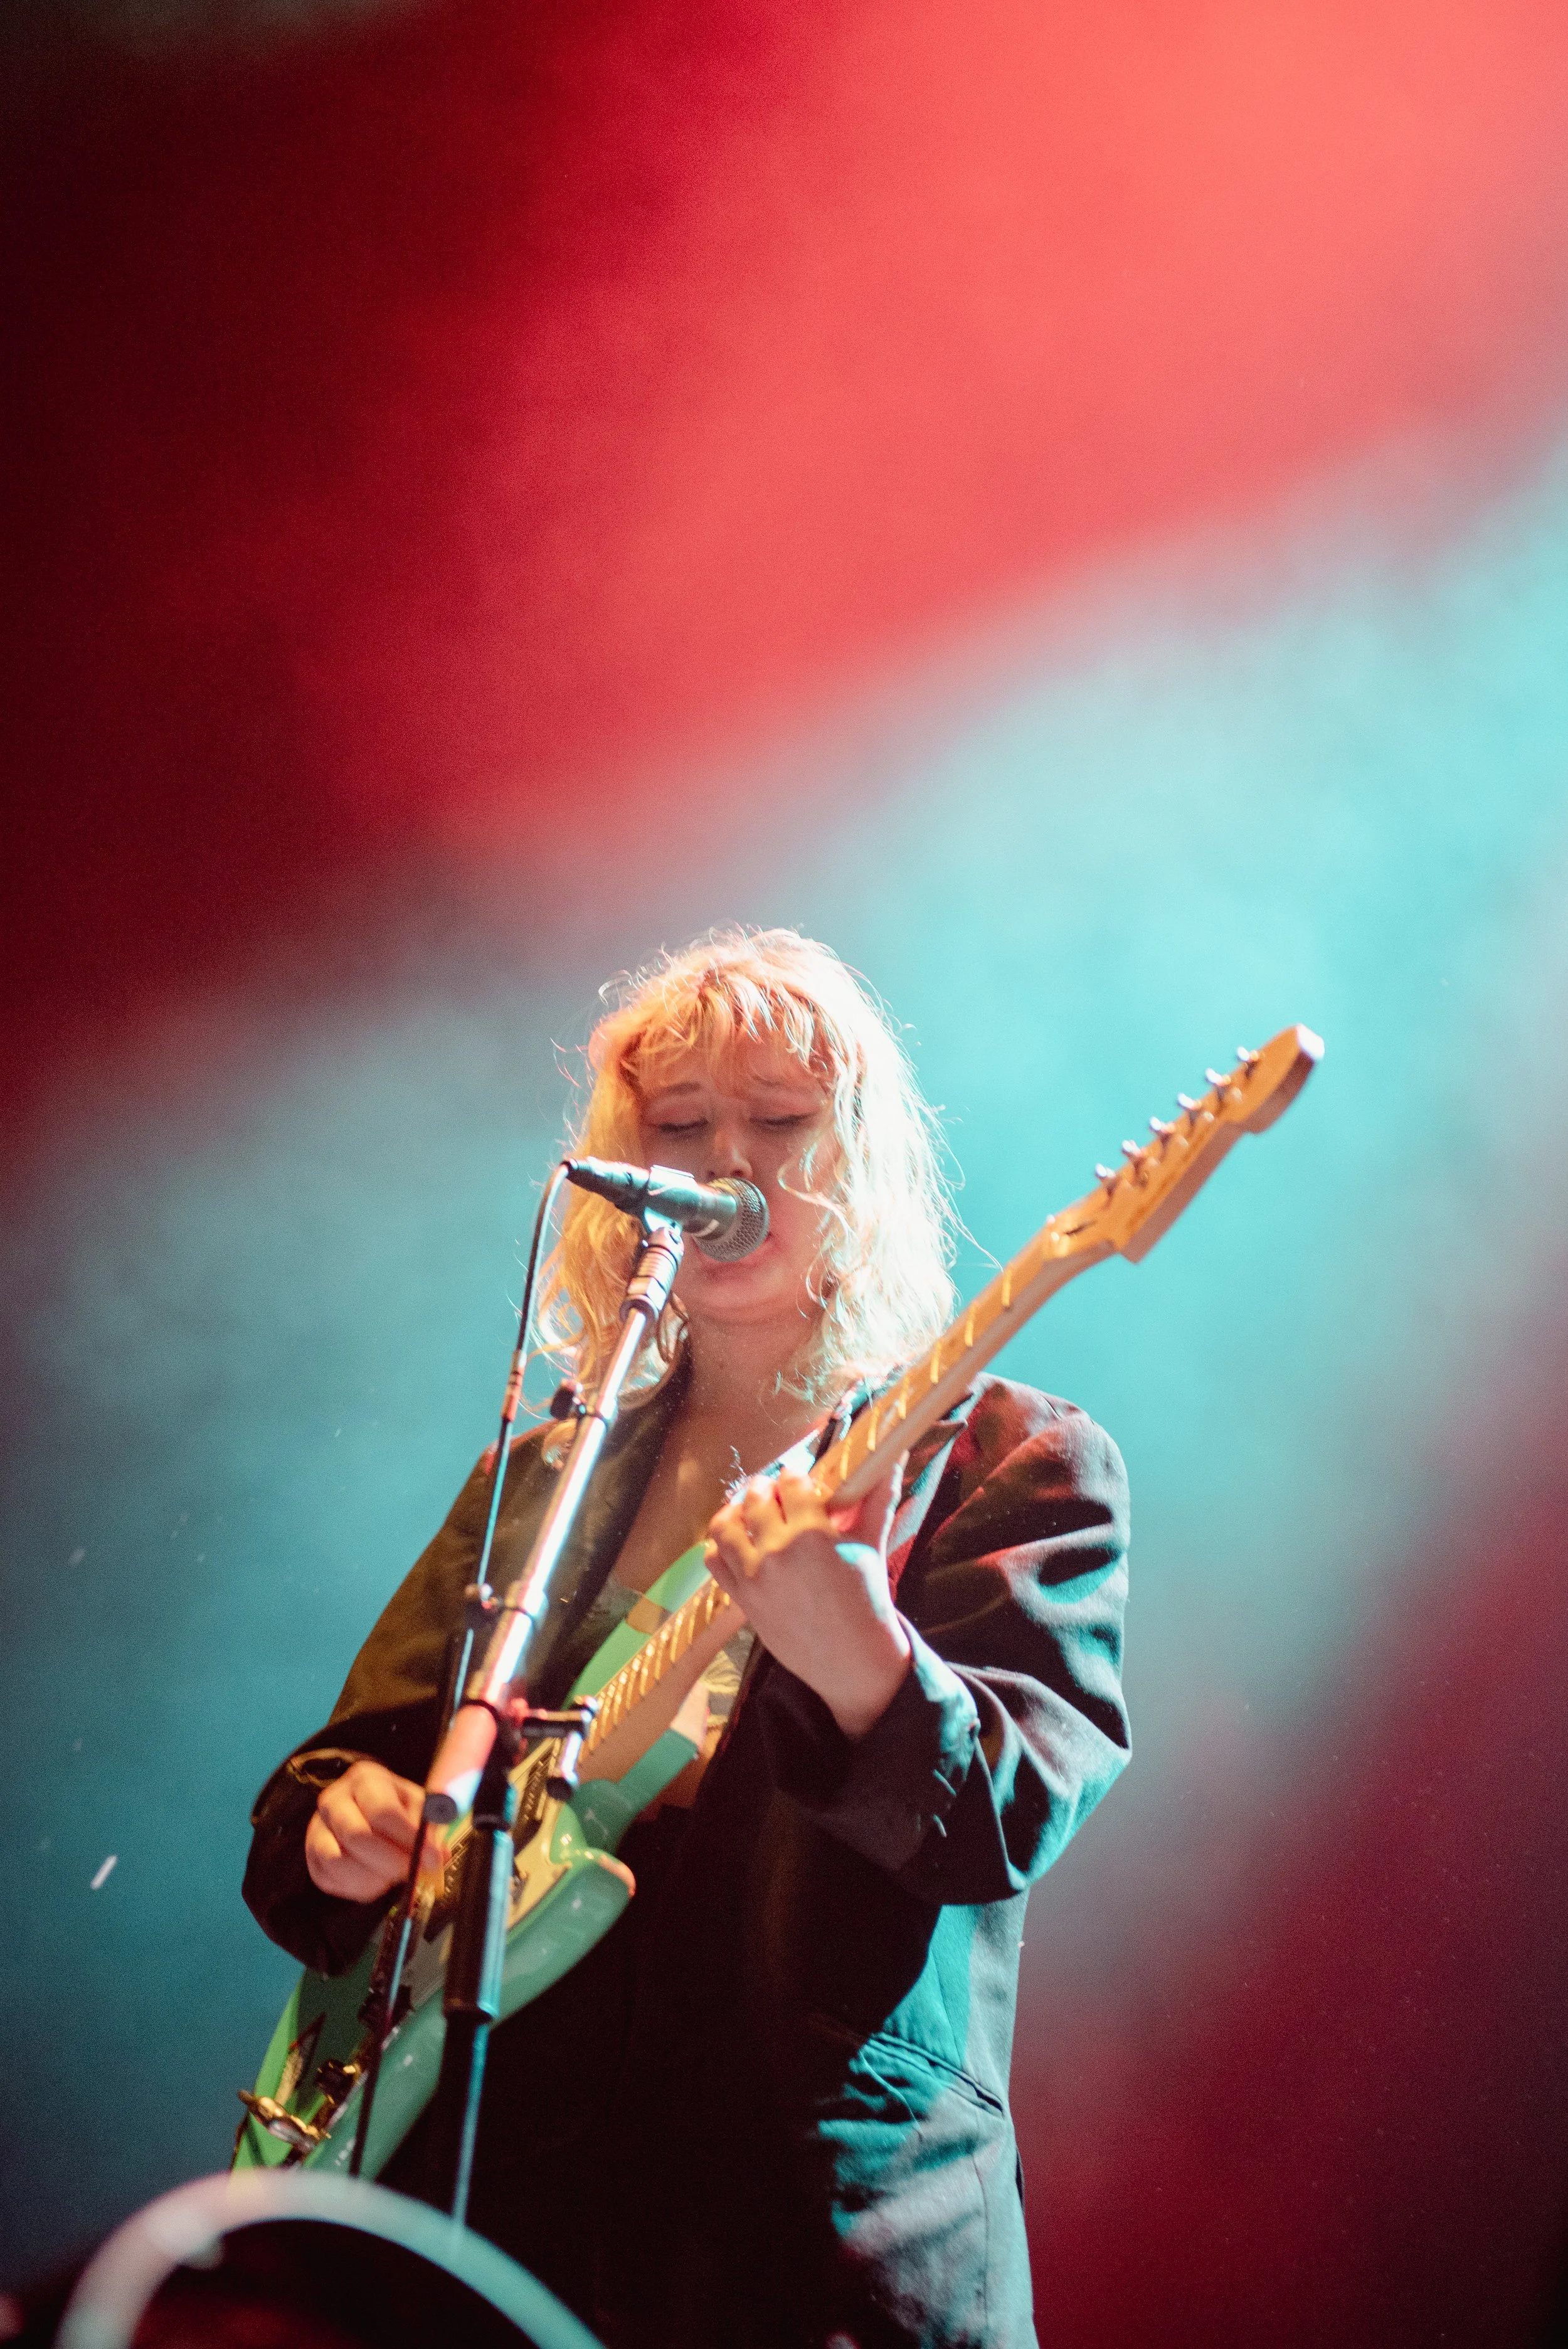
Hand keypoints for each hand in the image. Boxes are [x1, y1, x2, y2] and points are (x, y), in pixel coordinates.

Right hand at [304, 1759, 438, 1901]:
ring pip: (338, 1861)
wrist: (361, 1810)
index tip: (431, 1858)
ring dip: (372, 1878)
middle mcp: (335, 1800)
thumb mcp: (416, 1806)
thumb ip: (429, 1827)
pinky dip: (356, 1888)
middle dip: (390, 1862)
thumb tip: (439, 1854)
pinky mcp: (312, 1856)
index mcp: (365, 1780)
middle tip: (411, 1873)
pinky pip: (329, 1879)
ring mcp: (318, 1828)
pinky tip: (376, 1882)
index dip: (407, 1838)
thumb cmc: (394, 1807)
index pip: (383, 1810)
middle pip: (357, 1835)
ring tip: (392, 1878)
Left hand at [704, 1461, 911, 1739]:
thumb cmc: (868, 1601)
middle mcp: (777, 1551)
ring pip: (724, 1526)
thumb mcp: (873, 1546)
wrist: (854, 1659)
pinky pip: (715, 1561)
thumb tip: (893, 1459)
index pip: (791, 1483)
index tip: (800, 1480)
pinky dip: (719, 1545)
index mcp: (812, 1533)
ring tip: (748, 1511)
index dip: (795, 1476)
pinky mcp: (742, 1600)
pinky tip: (737, 1542)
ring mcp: (754, 1577)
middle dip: (764, 1488)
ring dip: (734, 1511)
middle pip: (754, 1498)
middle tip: (775, 1492)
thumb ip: (878, 1498)